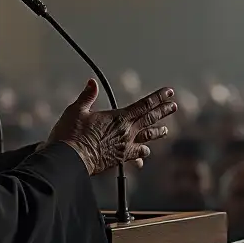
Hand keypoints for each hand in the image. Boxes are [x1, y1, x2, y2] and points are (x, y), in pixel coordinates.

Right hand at [47, 80, 176, 174]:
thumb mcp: (77, 110)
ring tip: (165, 130)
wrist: (70, 159)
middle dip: (163, 111)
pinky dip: (141, 156)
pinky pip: (135, 157)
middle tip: (173, 106)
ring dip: (157, 133)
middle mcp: (126, 132)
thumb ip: (87, 96)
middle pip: (150, 120)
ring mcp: (125, 147)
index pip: (144, 104)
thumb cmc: (71, 134)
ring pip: (147, 138)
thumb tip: (92, 82)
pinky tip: (142, 158)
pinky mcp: (119, 159)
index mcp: (119, 118)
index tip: (169, 92)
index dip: (158, 97)